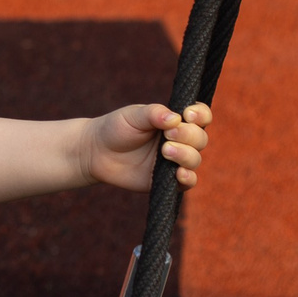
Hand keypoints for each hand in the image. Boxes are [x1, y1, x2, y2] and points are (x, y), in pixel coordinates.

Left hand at [82, 102, 211, 193]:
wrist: (96, 152)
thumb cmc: (116, 128)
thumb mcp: (133, 116)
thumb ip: (154, 114)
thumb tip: (176, 118)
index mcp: (175, 120)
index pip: (200, 115)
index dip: (201, 114)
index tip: (188, 114)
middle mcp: (180, 140)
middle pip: (200, 138)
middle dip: (188, 135)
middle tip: (168, 135)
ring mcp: (175, 161)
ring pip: (195, 159)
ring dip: (186, 155)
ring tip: (165, 151)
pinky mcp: (168, 181)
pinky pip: (187, 182)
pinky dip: (188, 178)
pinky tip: (179, 174)